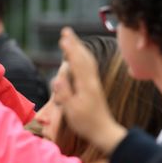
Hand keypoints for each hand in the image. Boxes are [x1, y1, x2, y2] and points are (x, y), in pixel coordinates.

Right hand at [52, 27, 125, 153]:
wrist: (105, 131)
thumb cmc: (86, 123)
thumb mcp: (72, 111)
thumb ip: (65, 94)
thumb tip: (57, 78)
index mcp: (86, 85)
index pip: (77, 63)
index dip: (70, 50)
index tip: (63, 38)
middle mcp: (91, 81)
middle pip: (83, 57)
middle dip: (74, 43)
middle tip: (66, 31)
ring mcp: (94, 83)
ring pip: (87, 60)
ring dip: (79, 48)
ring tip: (71, 39)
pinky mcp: (94, 87)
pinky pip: (89, 66)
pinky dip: (83, 57)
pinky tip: (81, 56)